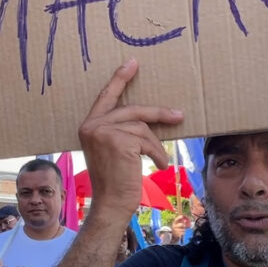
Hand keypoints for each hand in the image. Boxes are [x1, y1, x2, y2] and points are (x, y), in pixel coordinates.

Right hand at [78, 59, 183, 219]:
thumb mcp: (115, 150)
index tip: (133, 63)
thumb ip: (122, 130)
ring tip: (159, 161)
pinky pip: (146, 140)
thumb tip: (150, 116)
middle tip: (178, 115)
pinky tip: (157, 165)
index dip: (120, 79)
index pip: (106, 97)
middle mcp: (92, 126)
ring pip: (142, 127)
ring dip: (155, 145)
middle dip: (158, 114)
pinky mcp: (117, 141)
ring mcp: (103, 132)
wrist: (111, 203)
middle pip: (132, 110)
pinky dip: (156, 153)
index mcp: (89, 125)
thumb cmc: (116, 180)